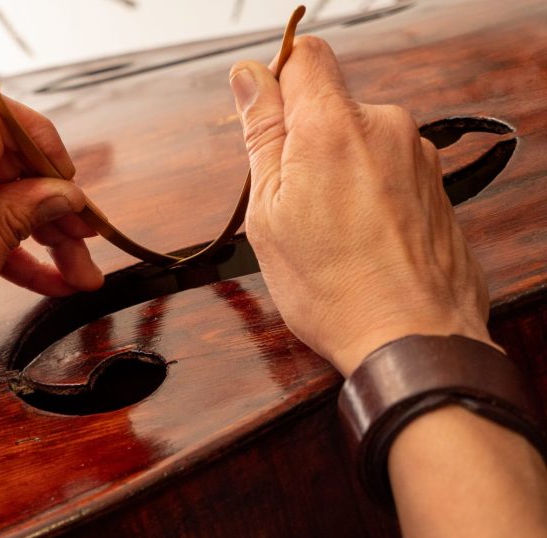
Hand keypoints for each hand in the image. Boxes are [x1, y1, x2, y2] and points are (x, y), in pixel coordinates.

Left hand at [0, 88, 103, 408]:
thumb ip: (12, 229)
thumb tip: (57, 193)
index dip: (42, 140)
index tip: (68, 184)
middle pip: (6, 158)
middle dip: (54, 201)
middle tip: (85, 249)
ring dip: (37, 225)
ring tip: (72, 272)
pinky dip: (4, 235)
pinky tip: (40, 274)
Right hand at [228, 36, 492, 375]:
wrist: (411, 338)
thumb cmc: (335, 288)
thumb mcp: (268, 210)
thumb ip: (260, 133)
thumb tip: (248, 78)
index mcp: (333, 126)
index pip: (302, 55)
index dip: (274, 82)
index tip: (263, 122)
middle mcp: (385, 127)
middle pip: (328, 102)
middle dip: (300, 139)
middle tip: (288, 199)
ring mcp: (416, 155)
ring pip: (356, 139)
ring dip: (334, 170)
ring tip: (326, 229)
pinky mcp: (434, 183)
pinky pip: (385, 168)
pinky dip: (365, 192)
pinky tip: (356, 238)